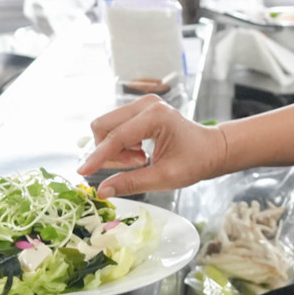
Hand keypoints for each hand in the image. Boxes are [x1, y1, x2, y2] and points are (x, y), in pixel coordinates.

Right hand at [78, 95, 228, 196]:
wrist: (211, 149)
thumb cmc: (195, 162)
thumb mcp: (164, 178)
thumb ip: (132, 183)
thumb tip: (102, 191)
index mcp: (156, 116)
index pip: (117, 137)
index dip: (98, 156)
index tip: (82, 171)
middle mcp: (146, 103)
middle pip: (104, 125)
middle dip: (108, 151)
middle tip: (132, 166)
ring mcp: (143, 103)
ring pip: (108, 126)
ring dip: (116, 149)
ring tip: (140, 160)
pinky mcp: (140, 109)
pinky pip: (116, 127)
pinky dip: (121, 144)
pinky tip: (140, 153)